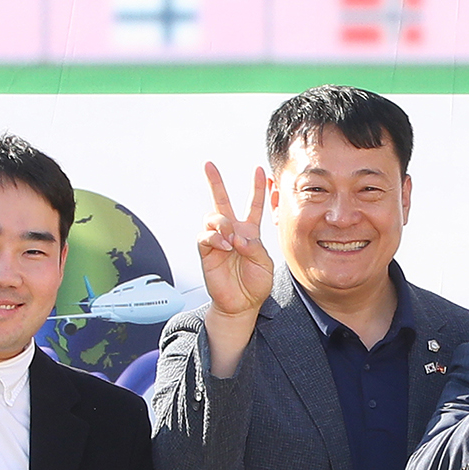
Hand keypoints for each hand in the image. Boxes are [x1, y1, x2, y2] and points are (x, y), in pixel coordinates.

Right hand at [199, 161, 274, 318]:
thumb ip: (254, 248)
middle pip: (222, 201)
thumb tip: (236, 237)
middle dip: (215, 182)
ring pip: (212, 217)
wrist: (242, 304)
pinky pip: (204, 236)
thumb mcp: (263, 264)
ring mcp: (217, 241)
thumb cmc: (255, 285)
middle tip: (209, 165)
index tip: (259, 170)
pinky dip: (214, 238)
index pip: (253, 205)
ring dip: (222, 223)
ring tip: (230, 238)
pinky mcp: (206, 252)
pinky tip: (224, 246)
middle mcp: (231, 232)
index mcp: (249, 232)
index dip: (257, 188)